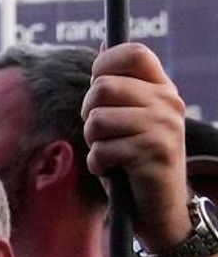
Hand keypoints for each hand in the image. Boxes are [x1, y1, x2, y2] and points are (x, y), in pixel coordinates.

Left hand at [81, 42, 190, 249]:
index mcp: (162, 89)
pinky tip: (116, 171)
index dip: (104, 65)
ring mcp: (164, 127)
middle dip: (88, 113)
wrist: (160, 208)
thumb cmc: (135, 160)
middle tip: (103, 133)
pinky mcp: (154, 153)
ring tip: (112, 152)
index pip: (134, 53)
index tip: (98, 85)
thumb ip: (119, 88)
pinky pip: (101, 150)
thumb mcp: (130, 119)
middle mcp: (168, 103)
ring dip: (93, 142)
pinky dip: (99, 164)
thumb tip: (102, 48)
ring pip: (96, 120)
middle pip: (101, 87)